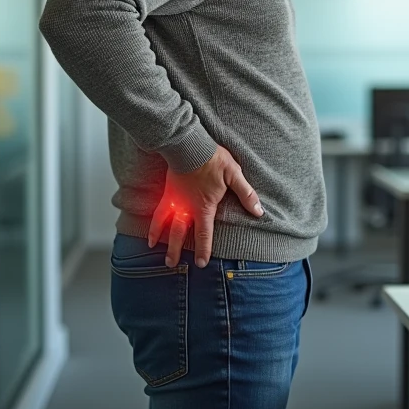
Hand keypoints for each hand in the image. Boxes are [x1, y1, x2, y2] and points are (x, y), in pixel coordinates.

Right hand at [147, 146, 263, 268]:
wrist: (189, 145)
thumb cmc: (213, 159)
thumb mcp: (234, 175)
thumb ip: (246, 194)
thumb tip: (258, 211)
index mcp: (204, 207)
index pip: (203, 234)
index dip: (203, 249)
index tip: (201, 263)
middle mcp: (186, 208)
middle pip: (179, 233)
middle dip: (175, 250)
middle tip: (171, 264)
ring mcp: (175, 201)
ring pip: (165, 225)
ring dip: (161, 240)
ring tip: (155, 251)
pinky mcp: (167, 192)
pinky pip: (157, 212)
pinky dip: (152, 223)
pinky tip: (149, 231)